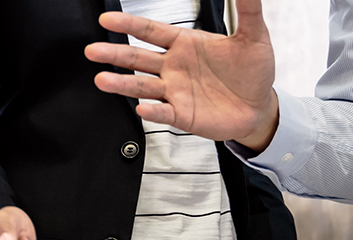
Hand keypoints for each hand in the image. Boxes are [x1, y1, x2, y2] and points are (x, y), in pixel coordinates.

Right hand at [83, 0, 278, 150]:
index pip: (151, 31)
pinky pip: (162, 112)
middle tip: (92, 50)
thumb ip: (248, 11)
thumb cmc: (253, 72)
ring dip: (122, 83)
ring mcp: (174, 91)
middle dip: (114, 54)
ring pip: (142, 86)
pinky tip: (141, 108)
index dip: (129, 24)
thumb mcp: (254, 37)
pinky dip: (151, 111)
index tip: (107, 19)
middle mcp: (173, 67)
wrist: (259, 107)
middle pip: (137, 57)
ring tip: (102, 80)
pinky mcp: (180, 115)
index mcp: (185, 44)